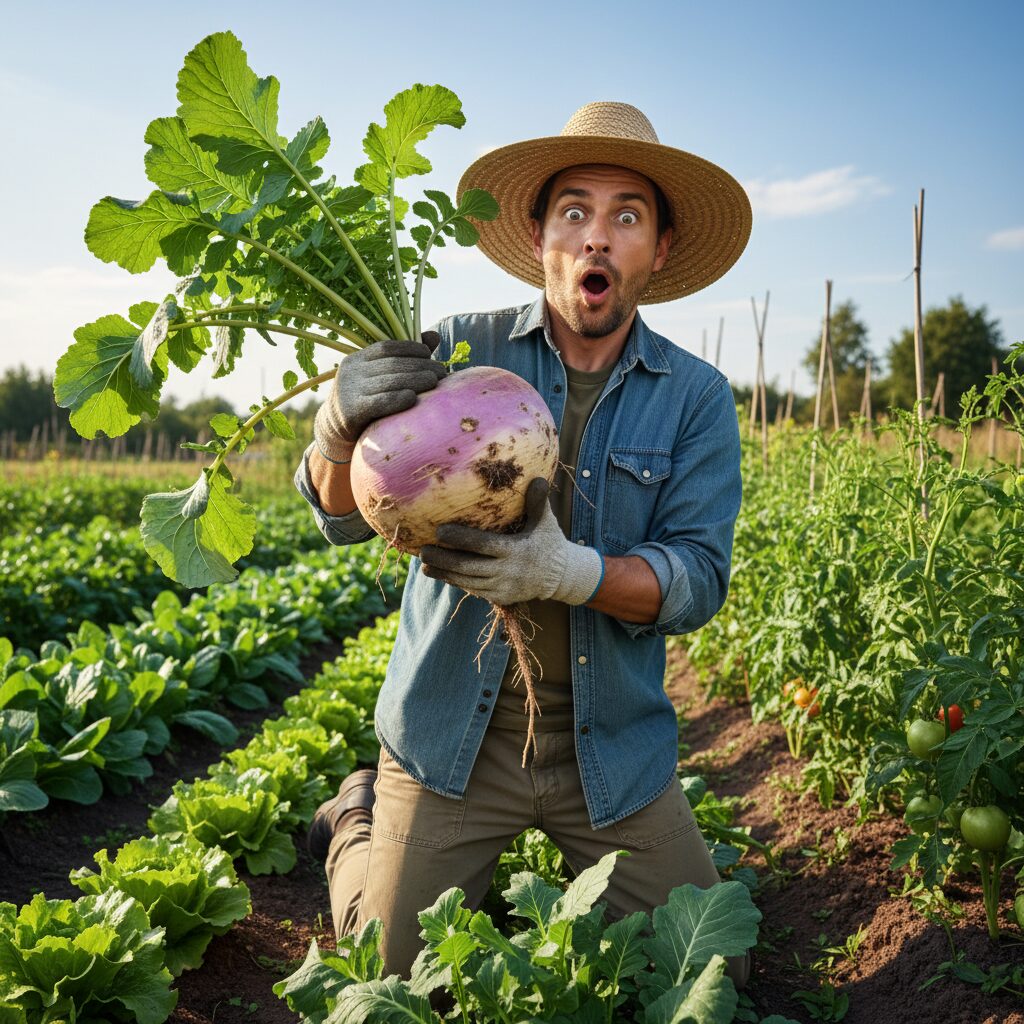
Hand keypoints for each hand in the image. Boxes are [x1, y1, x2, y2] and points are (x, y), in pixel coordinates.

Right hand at [314, 333, 444, 462]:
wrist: (335, 430)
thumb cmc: (366, 400)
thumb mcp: (378, 377)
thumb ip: (405, 358)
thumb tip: (435, 336)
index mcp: (357, 359)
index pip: (386, 347)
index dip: (410, 348)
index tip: (428, 354)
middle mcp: (351, 372)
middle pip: (391, 365)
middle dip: (420, 366)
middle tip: (441, 371)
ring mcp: (349, 391)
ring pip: (388, 382)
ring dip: (415, 380)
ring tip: (435, 382)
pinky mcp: (351, 412)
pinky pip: (379, 403)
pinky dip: (398, 399)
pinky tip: (414, 398)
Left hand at [419, 478, 604, 606]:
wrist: (560, 577)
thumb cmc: (549, 542)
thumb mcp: (546, 522)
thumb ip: (538, 502)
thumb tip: (536, 478)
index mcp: (516, 550)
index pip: (483, 544)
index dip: (460, 538)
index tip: (439, 530)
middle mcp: (507, 571)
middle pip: (469, 566)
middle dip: (444, 559)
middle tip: (423, 550)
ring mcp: (502, 587)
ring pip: (468, 581)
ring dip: (445, 573)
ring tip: (424, 564)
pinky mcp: (499, 598)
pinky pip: (473, 590)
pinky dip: (456, 582)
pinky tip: (440, 574)